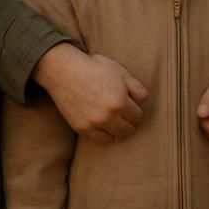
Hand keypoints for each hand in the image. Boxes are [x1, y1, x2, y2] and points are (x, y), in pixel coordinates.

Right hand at [33, 44, 148, 142]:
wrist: (64, 71)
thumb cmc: (94, 68)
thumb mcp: (120, 71)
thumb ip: (137, 88)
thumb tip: (144, 103)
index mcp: (120, 101)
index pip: (139, 116)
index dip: (137, 109)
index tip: (132, 105)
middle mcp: (108, 116)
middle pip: (130, 129)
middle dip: (130, 121)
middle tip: (125, 113)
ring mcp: (94, 124)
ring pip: (116, 136)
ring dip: (119, 129)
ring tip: (115, 119)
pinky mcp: (82, 128)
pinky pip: (101, 139)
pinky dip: (105, 134)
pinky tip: (104, 124)